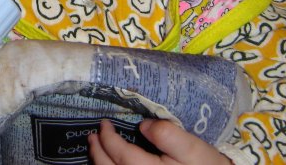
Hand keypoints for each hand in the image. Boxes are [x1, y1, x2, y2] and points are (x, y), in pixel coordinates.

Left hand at [88, 119, 231, 164]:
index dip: (108, 139)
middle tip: (92, 136)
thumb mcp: (193, 147)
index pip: (121, 155)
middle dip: (97, 152)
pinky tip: (110, 164)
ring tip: (97, 149)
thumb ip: (167, 134)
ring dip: (100, 164)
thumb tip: (142, 124)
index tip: (104, 123)